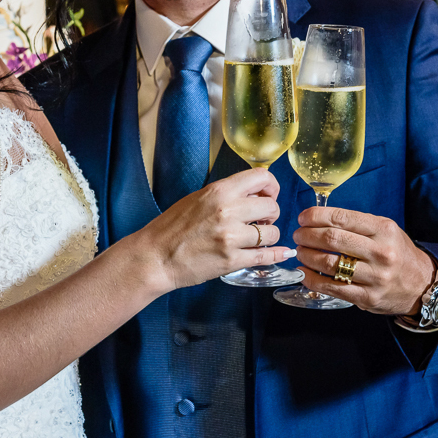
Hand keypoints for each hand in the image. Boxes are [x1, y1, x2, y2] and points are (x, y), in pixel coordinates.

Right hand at [129, 168, 291, 291]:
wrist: (154, 256)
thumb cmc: (171, 227)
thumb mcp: (198, 198)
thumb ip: (226, 194)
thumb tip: (254, 194)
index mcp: (219, 191)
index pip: (262, 177)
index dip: (271, 186)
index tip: (268, 195)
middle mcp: (228, 211)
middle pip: (272, 206)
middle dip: (270, 214)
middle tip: (260, 221)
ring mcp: (230, 237)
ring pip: (272, 233)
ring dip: (269, 236)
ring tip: (256, 238)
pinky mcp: (231, 261)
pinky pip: (265, 256)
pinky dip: (277, 255)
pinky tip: (282, 253)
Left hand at [293, 207, 433, 314]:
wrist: (421, 284)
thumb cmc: (397, 253)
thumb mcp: (385, 230)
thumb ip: (357, 224)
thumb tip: (319, 219)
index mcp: (384, 229)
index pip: (341, 218)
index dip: (316, 216)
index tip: (303, 218)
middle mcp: (381, 252)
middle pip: (332, 239)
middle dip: (307, 235)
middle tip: (298, 235)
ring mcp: (375, 276)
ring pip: (329, 264)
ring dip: (307, 256)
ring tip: (300, 252)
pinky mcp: (367, 297)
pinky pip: (332, 287)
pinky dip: (312, 279)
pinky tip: (304, 273)